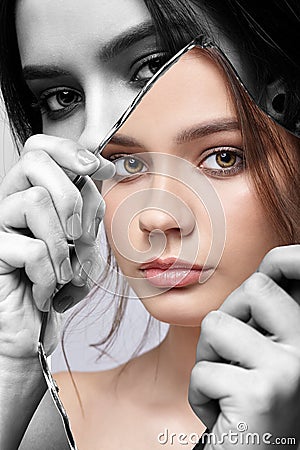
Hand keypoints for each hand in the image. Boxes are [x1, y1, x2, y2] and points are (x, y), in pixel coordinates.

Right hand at [0, 134, 113, 358]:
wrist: (35, 330)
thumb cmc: (60, 285)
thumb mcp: (84, 242)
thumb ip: (88, 206)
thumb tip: (102, 168)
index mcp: (33, 195)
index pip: (40, 148)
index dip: (71, 150)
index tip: (100, 169)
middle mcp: (11, 204)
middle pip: (35, 161)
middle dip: (73, 197)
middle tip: (79, 236)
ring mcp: (0, 228)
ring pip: (36, 200)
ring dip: (64, 244)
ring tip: (65, 273)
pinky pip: (32, 249)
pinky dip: (52, 275)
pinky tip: (48, 292)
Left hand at [189, 245, 299, 448]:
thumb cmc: (250, 407)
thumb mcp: (265, 357)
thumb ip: (264, 320)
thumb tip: (258, 274)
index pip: (299, 273)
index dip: (287, 259)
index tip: (277, 260)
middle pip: (253, 288)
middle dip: (227, 319)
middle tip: (231, 358)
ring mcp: (288, 370)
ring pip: (216, 326)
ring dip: (207, 359)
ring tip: (227, 389)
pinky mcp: (259, 394)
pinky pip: (202, 372)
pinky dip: (200, 395)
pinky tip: (224, 416)